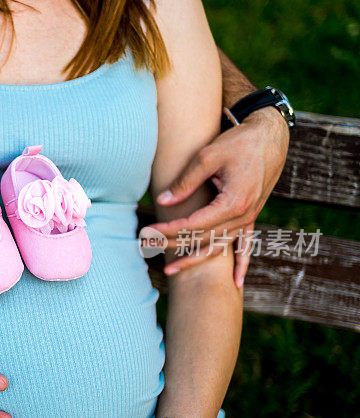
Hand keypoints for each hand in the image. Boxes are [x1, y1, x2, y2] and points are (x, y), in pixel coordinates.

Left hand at [148, 107, 288, 286]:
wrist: (270, 135)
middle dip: (172, 245)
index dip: (169, 231)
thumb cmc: (238, 142)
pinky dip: (241, 263)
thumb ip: (185, 182)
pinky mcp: (252, 216)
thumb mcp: (208, 156)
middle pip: (202, 239)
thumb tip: (162, 201)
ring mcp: (249, 218)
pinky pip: (246, 245)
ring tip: (169, 269)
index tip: (148, 233)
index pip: (193, 225)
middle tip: (146, 248)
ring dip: (194, 259)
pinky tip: (237, 282)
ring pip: (219, 247)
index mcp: (232, 202)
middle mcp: (243, 216)